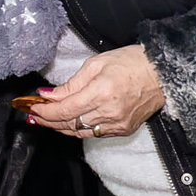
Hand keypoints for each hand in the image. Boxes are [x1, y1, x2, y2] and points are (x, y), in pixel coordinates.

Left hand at [25, 45, 167, 138]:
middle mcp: (108, 113)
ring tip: (46, 121)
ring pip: (80, 132)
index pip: (64, 110)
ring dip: (60, 128)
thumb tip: (49, 96)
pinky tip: (69, 123)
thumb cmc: (131, 62)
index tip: (32, 108)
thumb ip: (71, 84)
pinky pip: (94, 133)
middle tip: (33, 116)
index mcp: (100, 93)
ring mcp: (117, 124)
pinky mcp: (124, 130)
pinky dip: (79, 129)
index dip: (45, 112)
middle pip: (69, 124)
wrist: (162, 73)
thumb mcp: (96, 64)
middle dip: (48, 121)